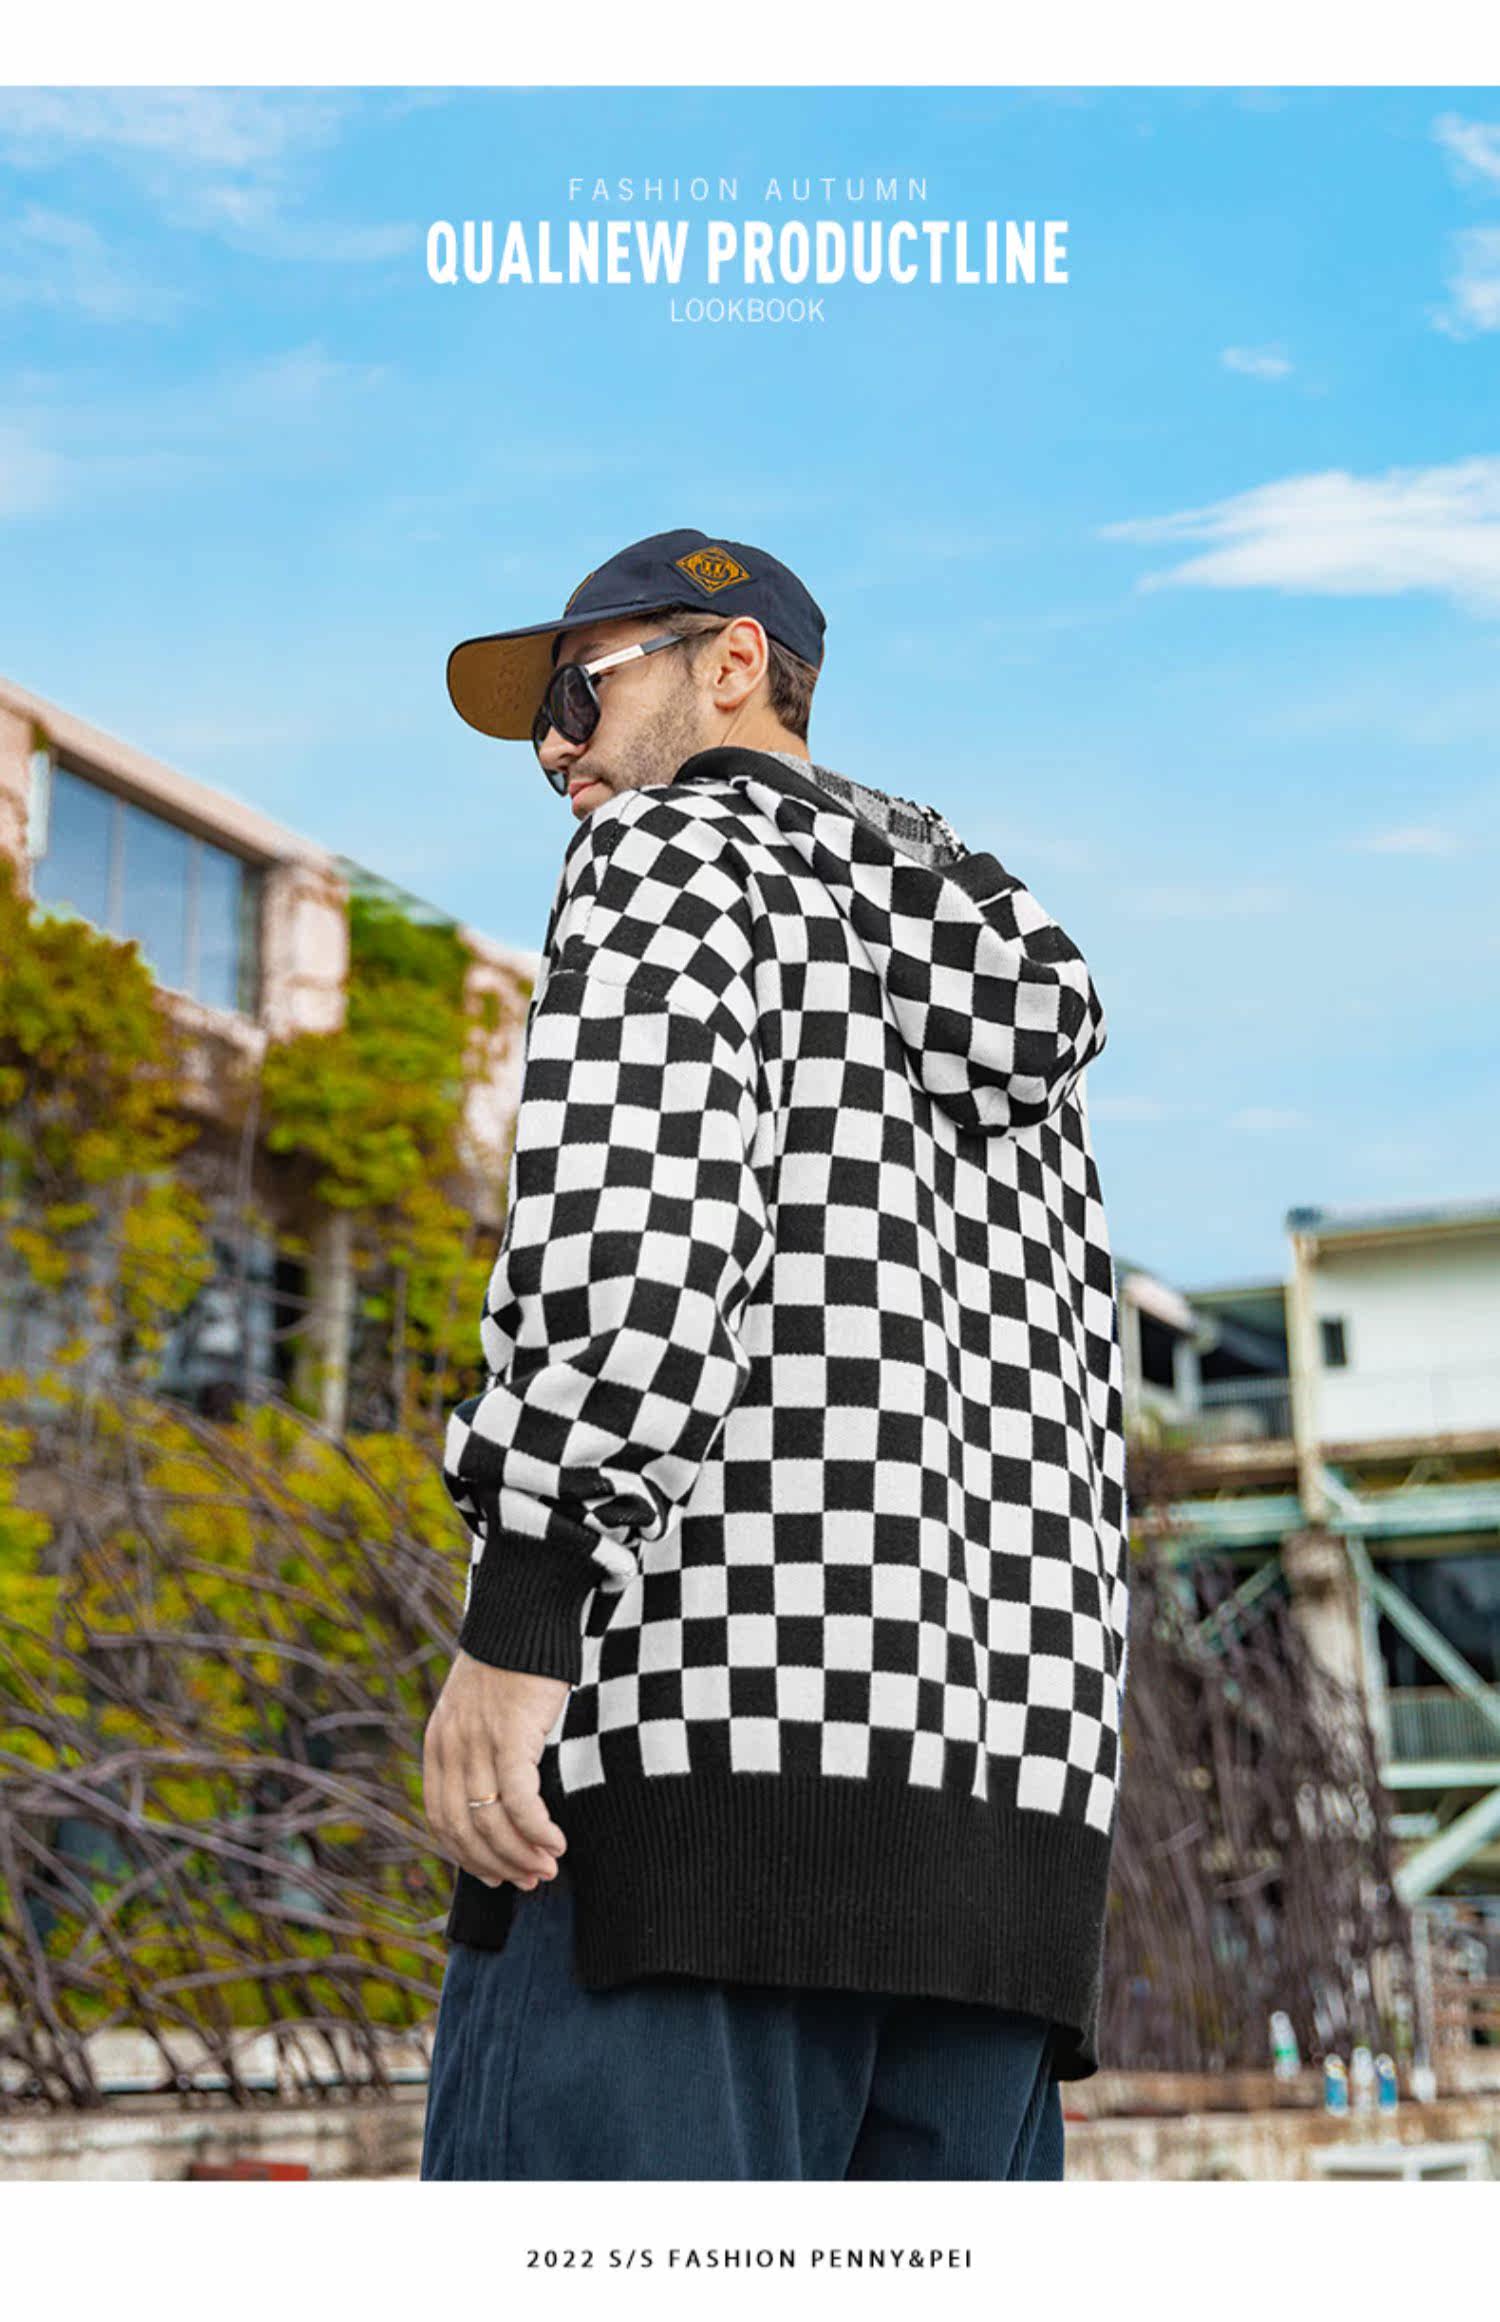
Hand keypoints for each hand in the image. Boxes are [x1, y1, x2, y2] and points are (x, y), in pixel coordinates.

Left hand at [423, 1651, 569, 1891]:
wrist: (522, 1616)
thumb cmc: (511, 1665)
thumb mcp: (477, 1712)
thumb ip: (477, 1752)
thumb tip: (496, 1800)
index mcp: (438, 1746)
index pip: (441, 1821)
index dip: (468, 1858)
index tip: (497, 1876)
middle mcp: (451, 1749)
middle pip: (465, 1831)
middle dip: (498, 1866)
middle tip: (531, 1881)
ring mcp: (477, 1744)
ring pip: (492, 1823)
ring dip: (522, 1855)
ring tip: (549, 1868)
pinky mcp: (510, 1736)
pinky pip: (520, 1800)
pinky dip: (538, 1830)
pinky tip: (557, 1843)